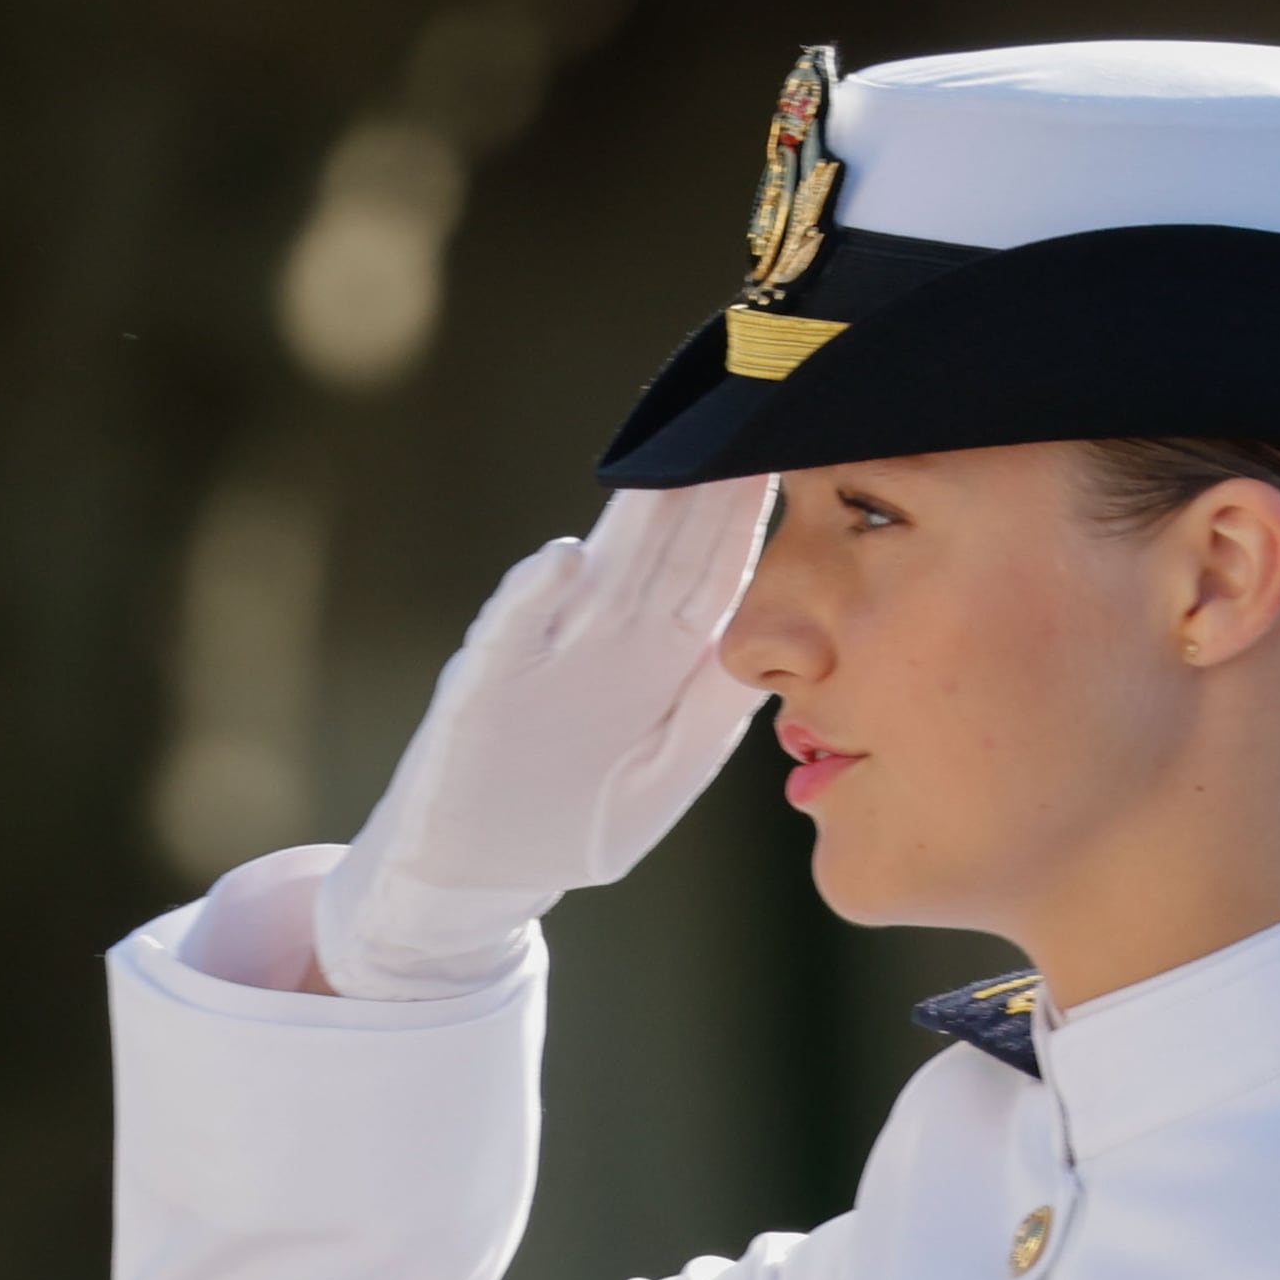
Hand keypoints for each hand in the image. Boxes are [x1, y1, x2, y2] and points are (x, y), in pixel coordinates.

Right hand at [313, 478, 773, 997]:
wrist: (484, 872)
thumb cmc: (580, 820)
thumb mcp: (666, 771)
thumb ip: (711, 710)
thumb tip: (778, 642)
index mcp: (659, 654)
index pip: (717, 566)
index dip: (753, 510)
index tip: (795, 447)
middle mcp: (605, 635)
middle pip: (666, 546)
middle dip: (707, 482)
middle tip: (746, 406)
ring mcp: (543, 650)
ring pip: (600, 570)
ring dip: (635, 517)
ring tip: (673, 456)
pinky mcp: (484, 684)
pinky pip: (511, 634)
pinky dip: (534, 598)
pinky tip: (565, 562)